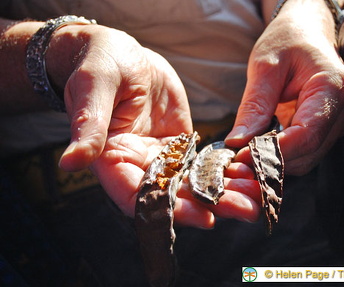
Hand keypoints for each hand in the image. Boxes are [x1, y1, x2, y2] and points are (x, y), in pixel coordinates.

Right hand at [49, 25, 259, 226]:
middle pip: (174, 196)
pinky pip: (204, 162)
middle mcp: (138, 166)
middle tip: (248, 210)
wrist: (122, 56)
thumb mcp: (93, 89)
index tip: (204, 217)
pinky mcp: (181, 146)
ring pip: (194, 183)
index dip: (170, 210)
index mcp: (112, 160)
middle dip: (211, 206)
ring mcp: (162, 158)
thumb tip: (70, 162)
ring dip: (226, 192)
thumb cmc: (100, 65)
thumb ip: (89, 127)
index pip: (138, 197)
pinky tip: (252, 171)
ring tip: (259, 196)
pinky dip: (226, 170)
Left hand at [226, 3, 343, 174]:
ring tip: (251, 147)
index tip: (244, 156)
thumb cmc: (288, 41)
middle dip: (274, 158)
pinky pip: (309, 150)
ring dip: (279, 158)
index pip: (307, 135)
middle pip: (309, 151)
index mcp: (333, 88)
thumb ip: (254, 106)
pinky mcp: (333, 126)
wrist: (306, 32)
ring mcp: (343, 119)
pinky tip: (267, 143)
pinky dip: (286, 152)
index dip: (275, 152)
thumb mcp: (265, 67)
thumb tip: (238, 141)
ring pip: (310, 156)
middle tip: (241, 155)